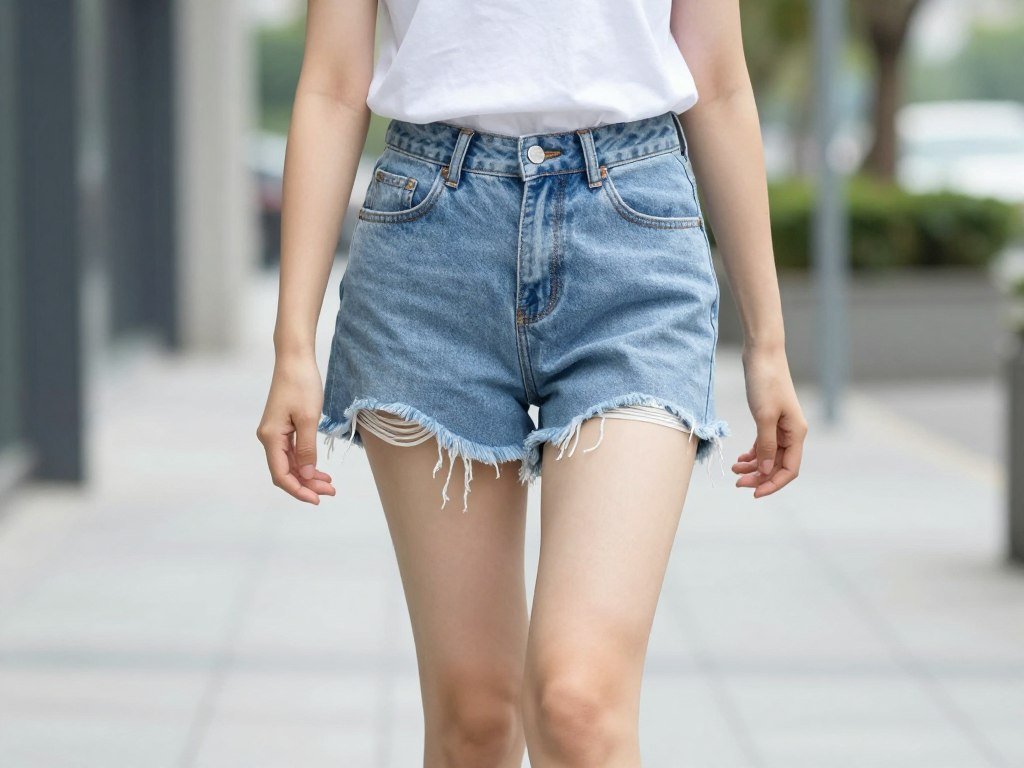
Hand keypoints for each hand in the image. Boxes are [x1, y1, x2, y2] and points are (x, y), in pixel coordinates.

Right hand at [256, 353, 336, 503]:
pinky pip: (293, 452)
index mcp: (270, 437)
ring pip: (291, 464)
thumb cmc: (301, 384)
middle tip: (331, 492)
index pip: (281, 474)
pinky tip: (320, 470)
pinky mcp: (283, 427)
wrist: (295, 359)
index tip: (318, 499)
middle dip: (307, 485)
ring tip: (330, 484)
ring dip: (308, 476)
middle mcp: (268, 437)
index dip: (298, 490)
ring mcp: (275, 433)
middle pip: (285, 472)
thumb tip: (307, 475)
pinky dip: (307, 463)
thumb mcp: (308, 419)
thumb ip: (307, 449)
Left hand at [733, 345, 807, 497]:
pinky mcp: (769, 418)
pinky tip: (740, 458)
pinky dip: (752, 453)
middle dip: (759, 477)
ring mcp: (781, 425)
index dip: (773, 484)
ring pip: (769, 456)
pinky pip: (764, 444)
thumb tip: (764, 472)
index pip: (789, 470)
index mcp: (796, 433)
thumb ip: (765, 446)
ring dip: (754, 466)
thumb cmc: (765, 382)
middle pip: (778, 465)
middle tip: (737, 482)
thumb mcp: (764, 417)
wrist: (762, 353)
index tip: (753, 493)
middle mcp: (792, 432)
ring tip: (734, 470)